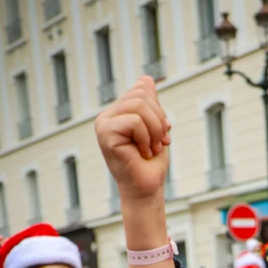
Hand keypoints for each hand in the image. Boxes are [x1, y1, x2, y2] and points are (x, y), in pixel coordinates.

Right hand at [95, 77, 170, 205]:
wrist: (146, 189)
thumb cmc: (150, 163)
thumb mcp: (155, 127)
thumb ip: (150, 105)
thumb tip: (147, 79)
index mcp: (117, 112)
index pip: (142, 88)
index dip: (159, 109)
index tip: (163, 132)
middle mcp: (107, 116)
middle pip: (141, 94)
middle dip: (159, 119)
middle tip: (161, 142)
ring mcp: (103, 124)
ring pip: (138, 106)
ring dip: (155, 130)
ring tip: (153, 148)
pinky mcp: (105, 134)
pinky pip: (134, 121)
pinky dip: (146, 138)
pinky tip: (143, 153)